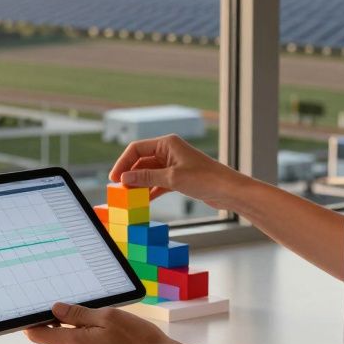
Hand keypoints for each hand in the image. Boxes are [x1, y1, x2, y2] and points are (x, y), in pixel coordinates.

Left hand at [25, 302, 182, 343]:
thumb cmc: (139, 340)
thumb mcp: (108, 316)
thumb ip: (78, 313)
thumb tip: (55, 309)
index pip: (38, 336)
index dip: (34, 322)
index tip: (37, 311)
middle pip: (55, 341)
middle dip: (61, 325)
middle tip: (79, 309)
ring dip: (78, 335)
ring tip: (100, 323)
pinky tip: (108, 337)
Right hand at [109, 134, 244, 210]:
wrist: (229, 190)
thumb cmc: (205, 179)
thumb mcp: (172, 178)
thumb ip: (146, 178)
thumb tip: (124, 178)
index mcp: (167, 143)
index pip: (137, 149)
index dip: (123, 163)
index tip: (114, 178)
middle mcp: (169, 151)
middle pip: (141, 161)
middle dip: (130, 175)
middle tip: (119, 190)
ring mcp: (173, 164)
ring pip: (149, 173)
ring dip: (139, 184)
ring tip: (129, 197)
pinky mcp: (178, 177)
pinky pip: (158, 182)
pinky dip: (150, 190)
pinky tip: (143, 200)